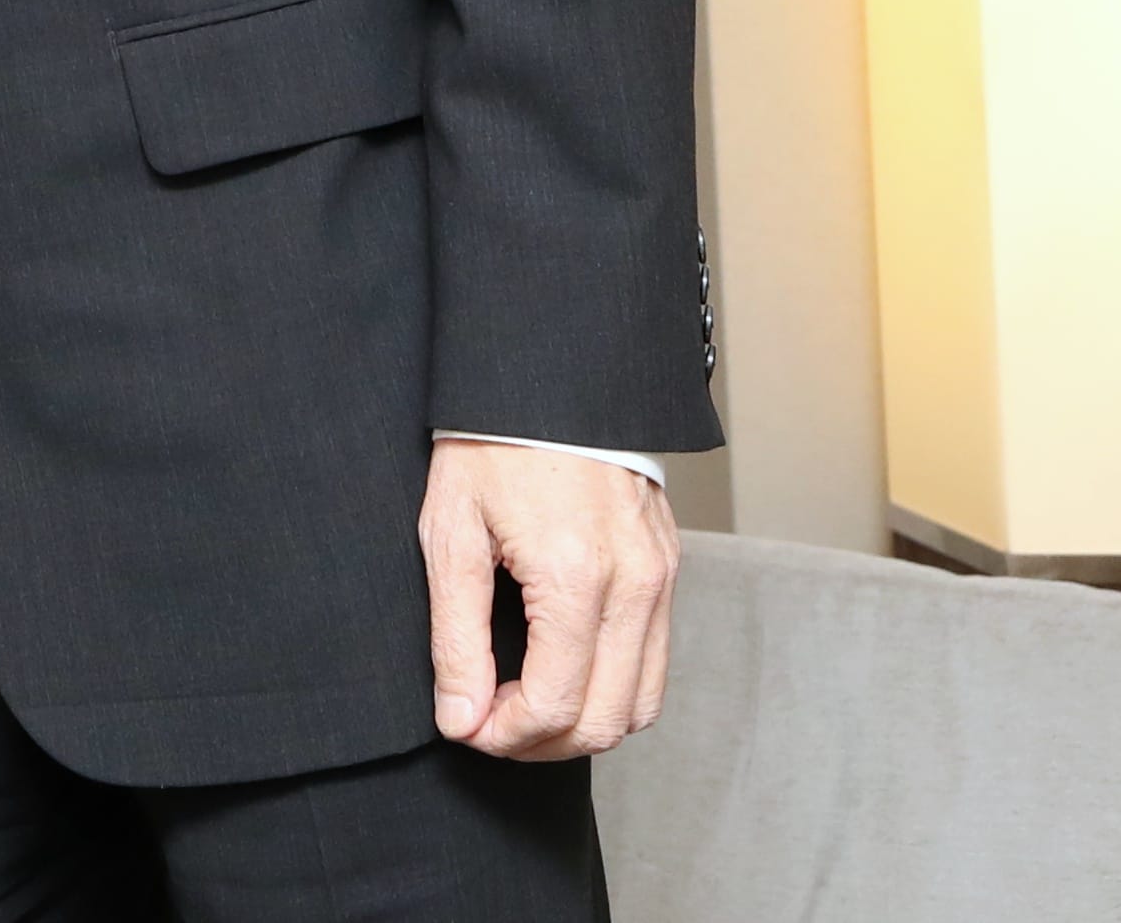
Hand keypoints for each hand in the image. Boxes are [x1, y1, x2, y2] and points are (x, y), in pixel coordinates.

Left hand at [421, 438, 677, 757]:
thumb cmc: (491, 445)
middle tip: (490, 724)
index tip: (466, 725)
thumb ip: (457, 636)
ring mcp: (662, 577)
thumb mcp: (451, 535)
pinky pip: (655, 661)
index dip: (505, 735)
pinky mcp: (669, 569)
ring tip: (524, 705)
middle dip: (543, 743)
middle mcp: (634, 584)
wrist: (551, 378)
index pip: (556, 705)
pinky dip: (613, 688)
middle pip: (608, 721)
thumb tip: (461, 718)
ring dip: (583, 723)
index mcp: (575, 576)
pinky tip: (563, 670)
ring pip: (641, 703)